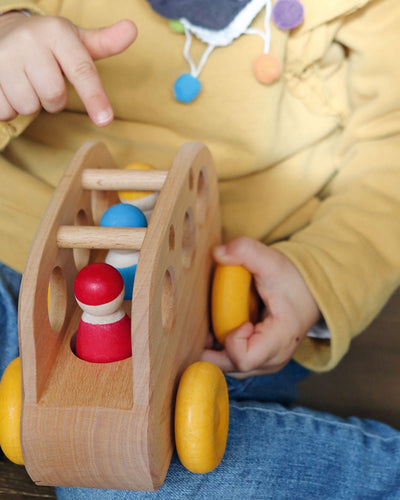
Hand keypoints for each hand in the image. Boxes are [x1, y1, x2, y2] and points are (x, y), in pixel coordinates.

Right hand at [0, 12, 136, 124]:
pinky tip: (9, 87)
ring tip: (27, 82)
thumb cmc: (49, 44)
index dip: (95, 98)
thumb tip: (132, 29)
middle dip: (53, 99)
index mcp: (56, 34)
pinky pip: (6, 110)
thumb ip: (105, 42)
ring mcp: (3, 57)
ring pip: (29, 106)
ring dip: (31, 103)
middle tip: (46, 81)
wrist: (2, 32)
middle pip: (54, 97)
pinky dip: (10, 107)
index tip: (106, 120)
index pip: (81, 71)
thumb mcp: (76, 41)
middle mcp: (29, 41)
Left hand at [202, 237, 320, 375]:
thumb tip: (217, 252)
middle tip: (206, 324)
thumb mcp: (272, 261)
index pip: (245, 358)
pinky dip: (219, 350)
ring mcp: (265, 364)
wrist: (309, 293)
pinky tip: (215, 331)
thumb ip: (246, 251)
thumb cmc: (292, 281)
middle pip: (230, 367)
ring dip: (214, 350)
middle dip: (212, 348)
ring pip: (228, 368)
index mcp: (280, 340)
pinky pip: (231, 364)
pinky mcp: (258, 362)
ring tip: (210, 326)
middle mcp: (273, 360)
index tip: (241, 321)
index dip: (232, 341)